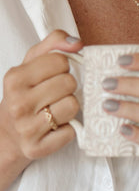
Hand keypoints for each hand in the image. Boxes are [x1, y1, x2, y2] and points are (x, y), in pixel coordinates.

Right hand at [1, 30, 80, 162]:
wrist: (8, 135)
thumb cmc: (26, 94)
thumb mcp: (32, 64)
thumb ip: (54, 44)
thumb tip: (77, 43)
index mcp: (15, 78)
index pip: (60, 61)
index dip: (64, 68)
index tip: (54, 75)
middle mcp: (18, 102)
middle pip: (69, 83)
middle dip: (68, 88)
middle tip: (56, 95)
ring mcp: (26, 127)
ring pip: (72, 106)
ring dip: (69, 108)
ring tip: (56, 110)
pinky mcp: (37, 148)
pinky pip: (71, 132)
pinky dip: (68, 130)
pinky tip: (55, 128)